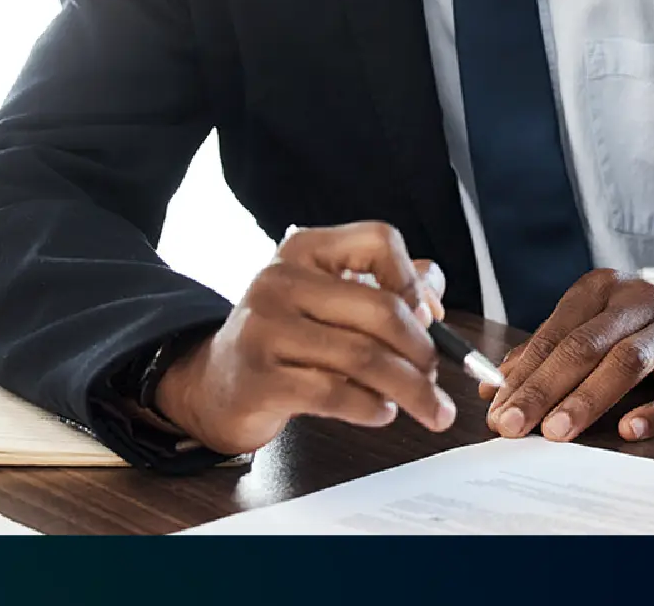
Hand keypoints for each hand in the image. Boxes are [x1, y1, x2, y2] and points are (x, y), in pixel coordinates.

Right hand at [153, 221, 455, 456]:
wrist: (216, 383)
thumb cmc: (287, 338)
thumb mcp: (329, 299)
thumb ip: (383, 289)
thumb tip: (433, 302)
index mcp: (305, 248)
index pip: (378, 241)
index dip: (414, 281)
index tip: (430, 318)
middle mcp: (281, 279)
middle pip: (381, 309)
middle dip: (423, 351)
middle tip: (436, 378)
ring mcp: (266, 328)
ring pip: (363, 357)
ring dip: (408, 388)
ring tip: (424, 405)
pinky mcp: (260, 378)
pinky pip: (334, 394)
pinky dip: (371, 408)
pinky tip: (381, 412)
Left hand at [479, 269, 653, 442]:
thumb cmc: (639, 326)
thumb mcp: (593, 326)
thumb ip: (545, 354)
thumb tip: (492, 389)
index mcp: (601, 288)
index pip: (554, 333)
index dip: (522, 373)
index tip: (496, 410)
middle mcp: (636, 300)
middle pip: (583, 346)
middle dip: (542, 388)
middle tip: (512, 426)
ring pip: (625, 361)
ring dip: (586, 398)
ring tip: (556, 432)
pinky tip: (628, 430)